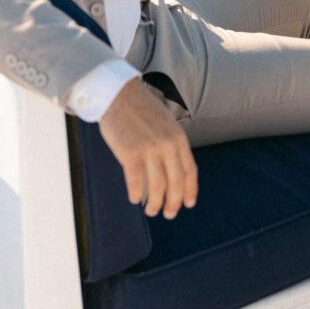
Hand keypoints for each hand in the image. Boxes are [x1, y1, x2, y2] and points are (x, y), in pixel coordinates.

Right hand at [99, 78, 197, 218]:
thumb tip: (173, 171)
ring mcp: (149, 149)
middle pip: (176, 183)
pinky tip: (135, 198)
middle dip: (173, 203)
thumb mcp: (166, 123)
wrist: (119, 94)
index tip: (188, 204)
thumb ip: (172, 144)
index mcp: (178, 137)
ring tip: (151, 210)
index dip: (190, 191)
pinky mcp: (130, 153)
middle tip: (168, 214)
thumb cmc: (141, 109)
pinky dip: (136, 194)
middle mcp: (167, 145)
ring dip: (155, 204)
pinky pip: (136, 182)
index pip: (190, 171)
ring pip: (157, 187)